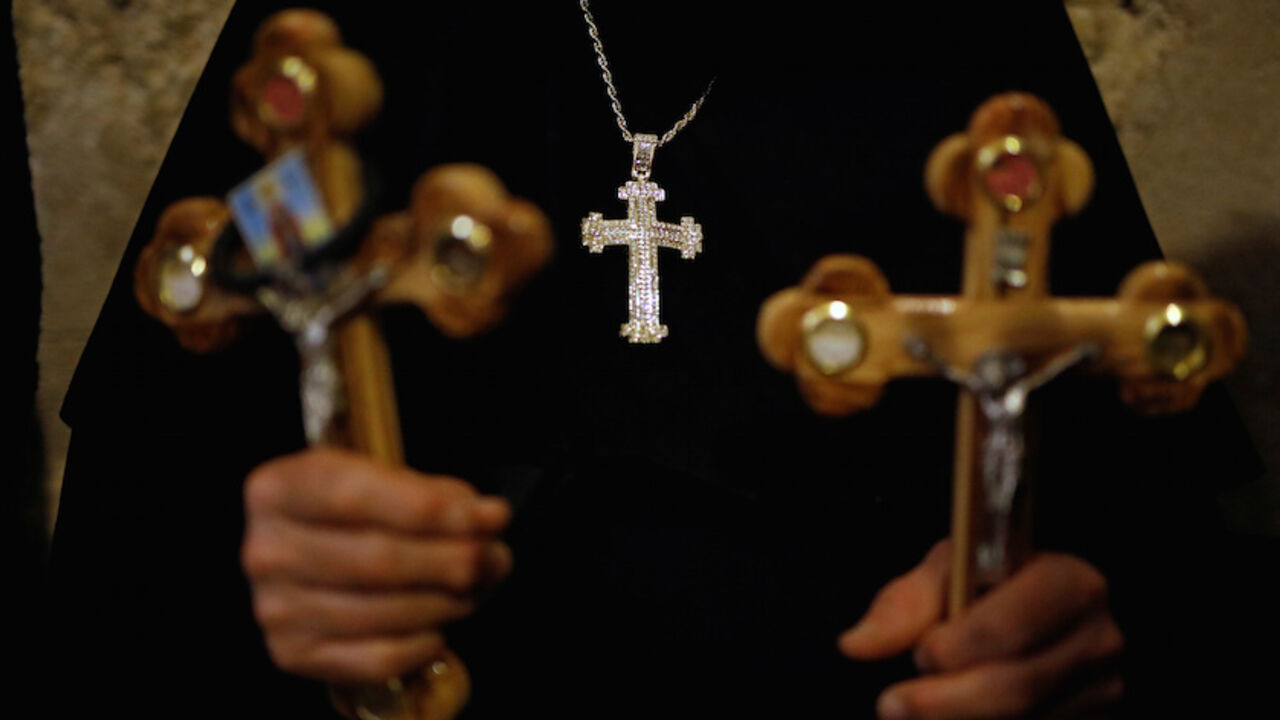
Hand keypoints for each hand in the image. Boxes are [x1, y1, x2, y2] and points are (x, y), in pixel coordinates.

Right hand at [242, 448, 512, 683]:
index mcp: (278, 489)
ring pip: (380, 611)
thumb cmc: (361, 514)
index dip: (426, 508)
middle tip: (490, 557)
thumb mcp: (392, 485)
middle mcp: (266, 549)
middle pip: (374, 559)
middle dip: (448, 560)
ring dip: (444, 602)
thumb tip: (491, 518)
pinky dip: (421, 644)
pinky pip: (375, 658)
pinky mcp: (294, 654)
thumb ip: (441, 499)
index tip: (482, 516)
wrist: (315, 553)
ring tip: (472, 587)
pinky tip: (438, 626)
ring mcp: (274, 608)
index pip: (355, 496)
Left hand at [839, 541, 1123, 718]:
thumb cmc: (986, 584)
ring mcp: (1103, 689)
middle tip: (891, 705)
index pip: (1012, 626)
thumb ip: (902, 607)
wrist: (1033, 610)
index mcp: (1071, 582)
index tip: (919, 654)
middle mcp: (1100, 638)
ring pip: (1023, 719)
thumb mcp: (946, 574)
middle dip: (946, 700)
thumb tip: (854, 645)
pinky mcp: (1094, 719)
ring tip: (906, 715)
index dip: (960, 646)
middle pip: (1018, 685)